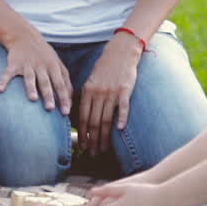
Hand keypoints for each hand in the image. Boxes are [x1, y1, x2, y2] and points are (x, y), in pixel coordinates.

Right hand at [0, 27, 70, 114]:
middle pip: (46, 82)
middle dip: (48, 95)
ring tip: (33, 99)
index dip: (63, 98)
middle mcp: (41, 66)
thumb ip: (65, 81)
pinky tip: (0, 90)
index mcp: (53, 66)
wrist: (25, 37)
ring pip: (30, 77)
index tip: (66, 112)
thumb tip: (70, 101)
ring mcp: (27, 64)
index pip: (60, 84)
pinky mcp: (14, 64)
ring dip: (31, 88)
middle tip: (50, 109)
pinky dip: (3, 81)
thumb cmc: (45, 55)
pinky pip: (8, 73)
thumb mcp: (57, 64)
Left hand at [76, 39, 141, 154]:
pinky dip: (121, 118)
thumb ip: (86, 97)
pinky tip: (119, 130)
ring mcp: (112, 92)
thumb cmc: (105, 68)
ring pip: (106, 119)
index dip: (83, 134)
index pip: (83, 117)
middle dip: (92, 140)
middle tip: (93, 153)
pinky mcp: (125, 90)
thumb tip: (81, 116)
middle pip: (94, 122)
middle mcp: (98, 93)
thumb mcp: (91, 80)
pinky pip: (122, 107)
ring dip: (105, 136)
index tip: (83, 146)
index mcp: (87, 91)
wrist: (120, 52)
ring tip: (104, 149)